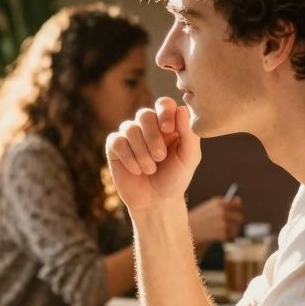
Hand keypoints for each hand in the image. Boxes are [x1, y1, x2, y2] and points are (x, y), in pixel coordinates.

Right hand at [107, 98, 201, 212]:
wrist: (156, 202)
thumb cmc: (175, 178)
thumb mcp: (189, 158)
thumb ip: (189, 134)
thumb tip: (182, 108)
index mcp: (168, 124)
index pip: (164, 104)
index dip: (164, 113)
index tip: (168, 130)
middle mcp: (148, 126)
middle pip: (144, 114)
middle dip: (152, 137)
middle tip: (160, 157)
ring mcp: (130, 135)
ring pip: (130, 128)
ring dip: (141, 152)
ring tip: (150, 169)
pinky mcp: (114, 146)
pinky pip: (117, 141)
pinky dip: (129, 157)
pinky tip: (136, 170)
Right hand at [187, 196, 242, 243]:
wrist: (187, 231)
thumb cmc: (198, 219)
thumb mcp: (210, 207)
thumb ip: (224, 204)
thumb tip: (239, 200)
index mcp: (219, 202)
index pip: (237, 205)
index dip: (238, 210)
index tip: (237, 214)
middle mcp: (222, 211)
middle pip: (239, 217)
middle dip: (236, 222)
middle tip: (232, 226)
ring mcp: (223, 222)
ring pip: (236, 227)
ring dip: (232, 231)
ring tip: (224, 232)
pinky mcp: (223, 233)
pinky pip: (232, 235)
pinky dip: (228, 237)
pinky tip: (221, 236)